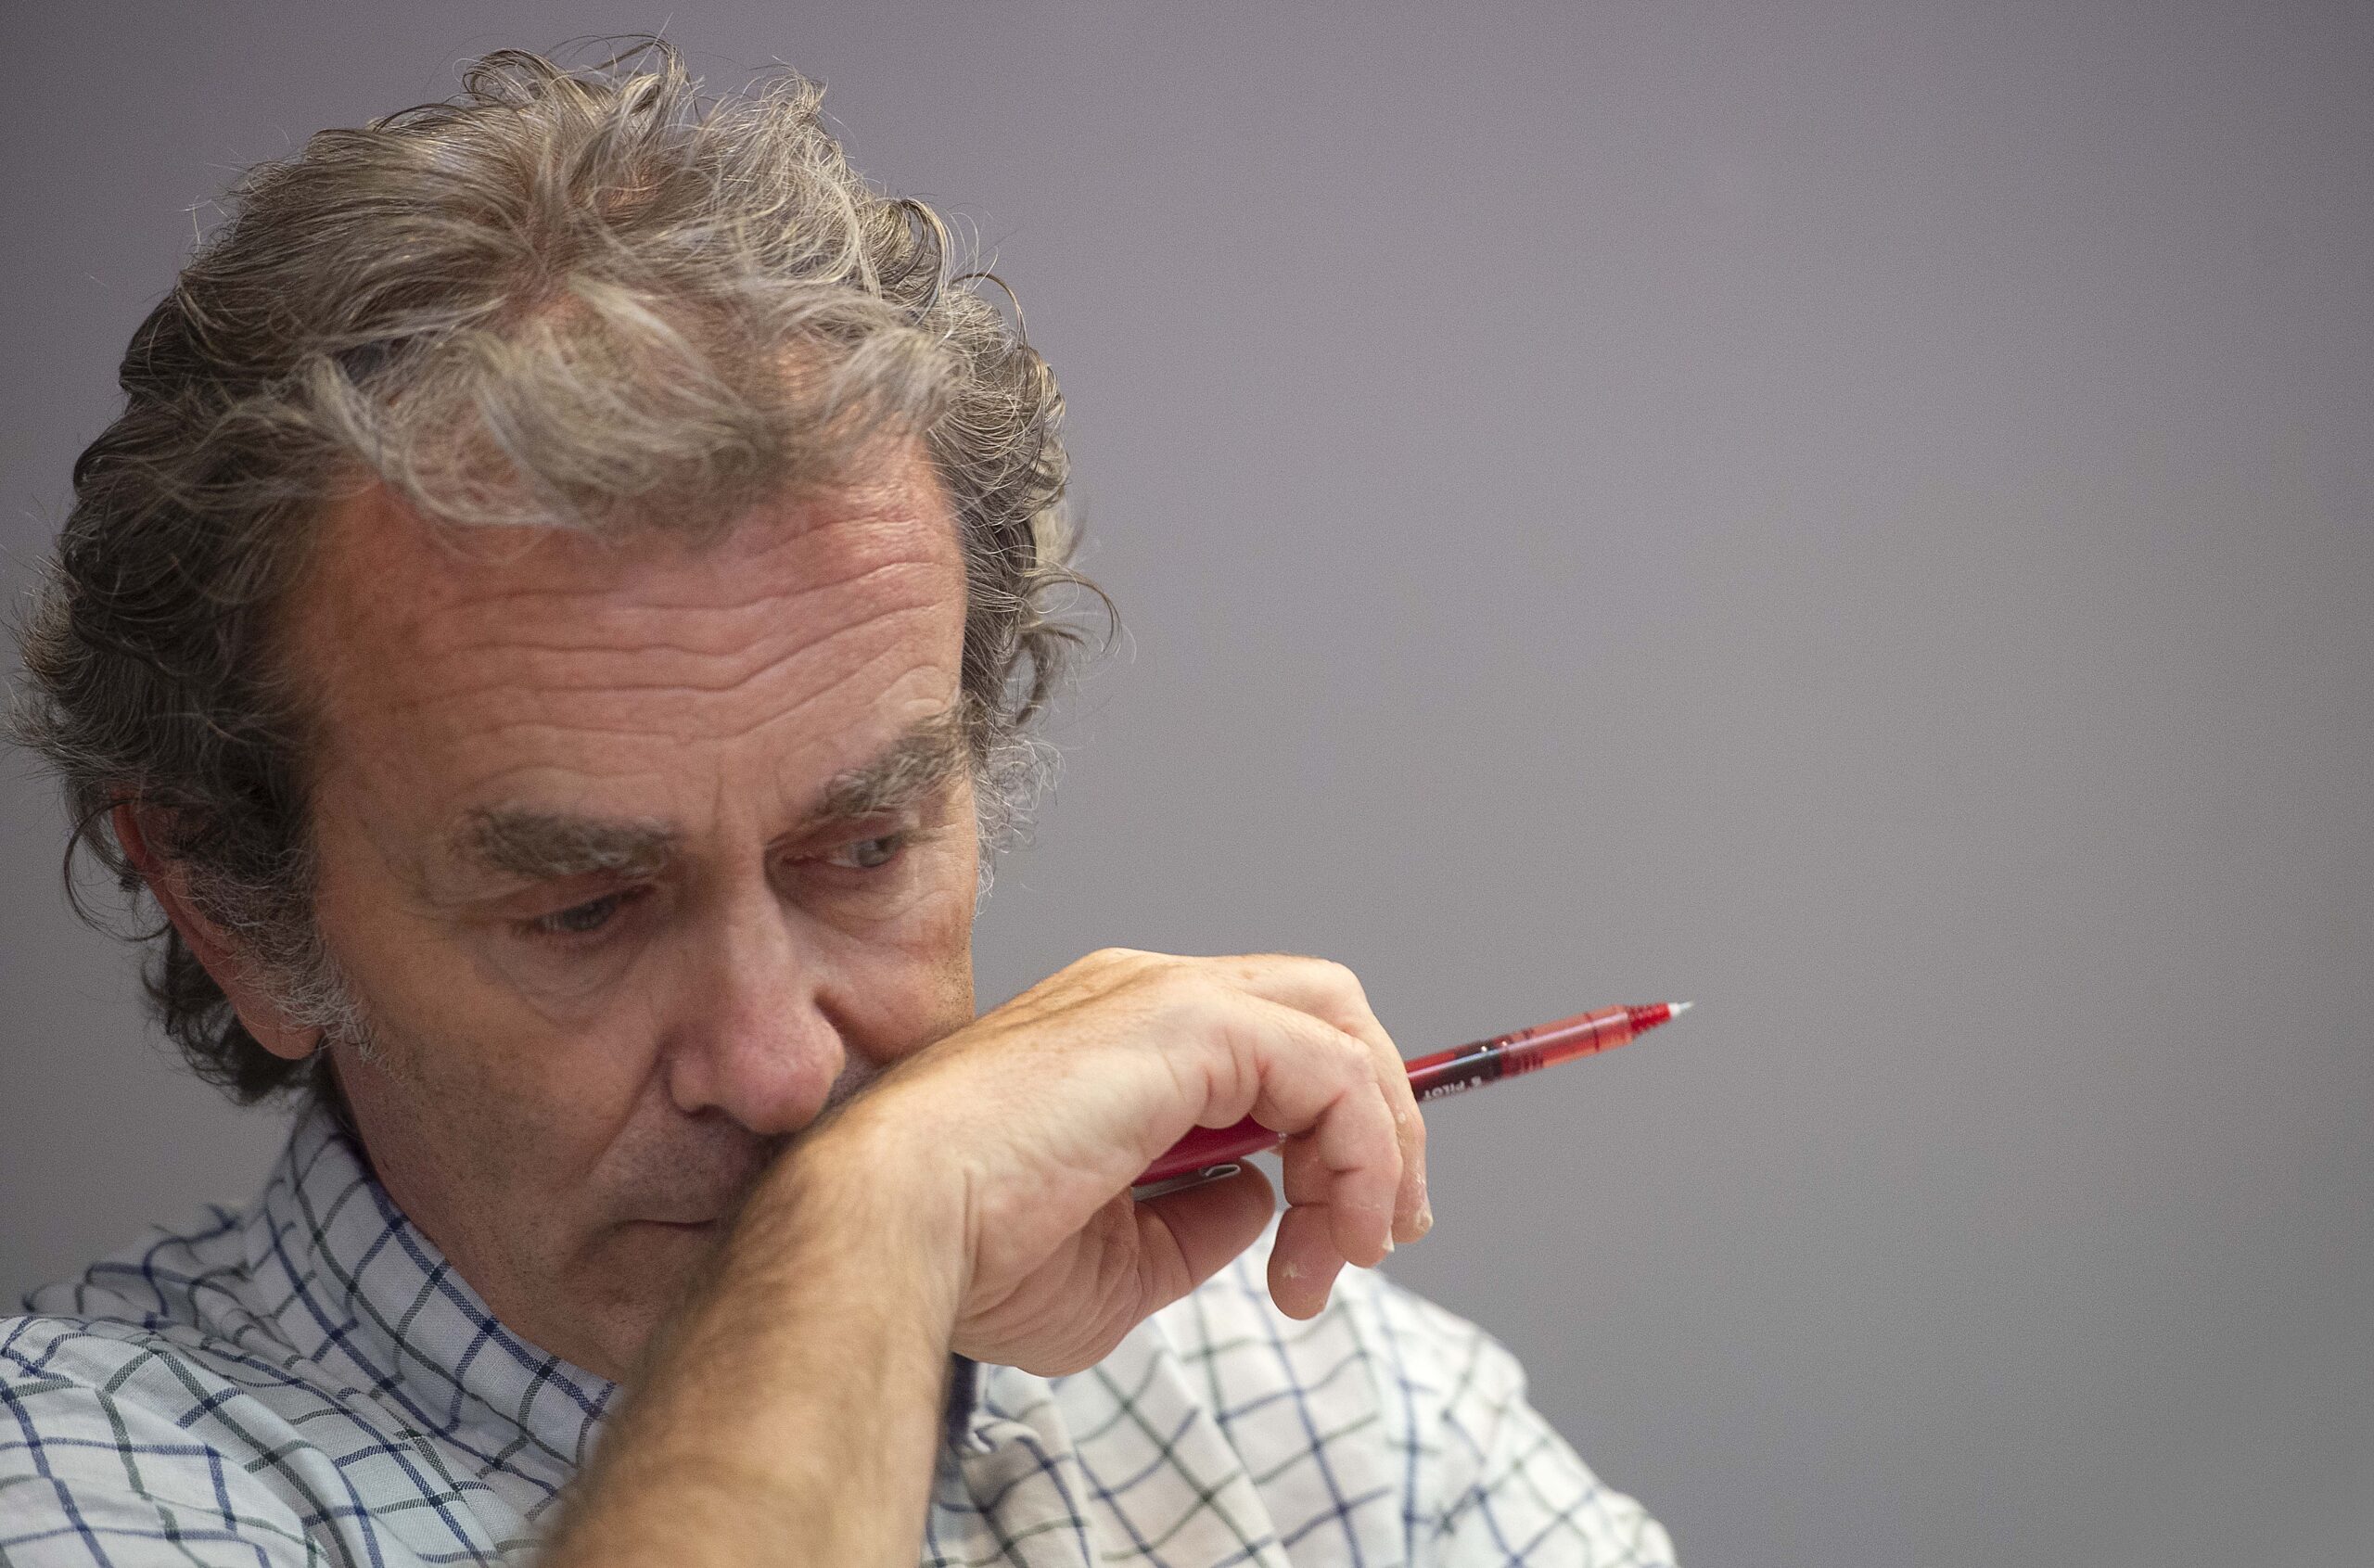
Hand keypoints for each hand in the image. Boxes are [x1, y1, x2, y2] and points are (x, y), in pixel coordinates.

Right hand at [800, 949, 1430, 1374]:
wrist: (889, 1233)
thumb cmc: (972, 1256)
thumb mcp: (1122, 1262)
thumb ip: (1201, 1221)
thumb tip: (1265, 1198)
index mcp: (1120, 1036)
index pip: (1272, 1042)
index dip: (1334, 1129)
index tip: (1344, 1236)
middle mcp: (1146, 993)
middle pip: (1326, 1012)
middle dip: (1380, 1123)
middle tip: (1380, 1236)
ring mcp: (1166, 996)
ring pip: (1341, 1028)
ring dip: (1377, 1144)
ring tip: (1354, 1248)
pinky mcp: (1188, 1021)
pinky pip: (1331, 1069)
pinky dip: (1359, 1152)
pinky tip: (1328, 1234)